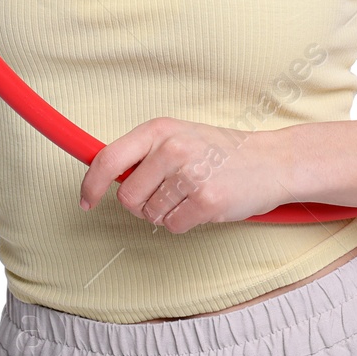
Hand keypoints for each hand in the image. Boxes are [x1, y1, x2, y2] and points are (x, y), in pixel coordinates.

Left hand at [78, 116, 290, 232]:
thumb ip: (144, 153)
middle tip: (167, 194)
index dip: (91, 184)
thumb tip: (105, 179)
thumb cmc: (220, 151)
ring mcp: (190, 174)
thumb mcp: (179, 136)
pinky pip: (173, 226)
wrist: (270, 161)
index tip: (86, 201)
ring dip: (167, 213)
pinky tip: (204, 204)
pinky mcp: (206, 201)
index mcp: (160, 128)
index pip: (108, 158)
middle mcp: (172, 148)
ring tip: (192, 193)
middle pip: (128, 197)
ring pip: (151, 215)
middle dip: (142, 204)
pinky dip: (185, 222)